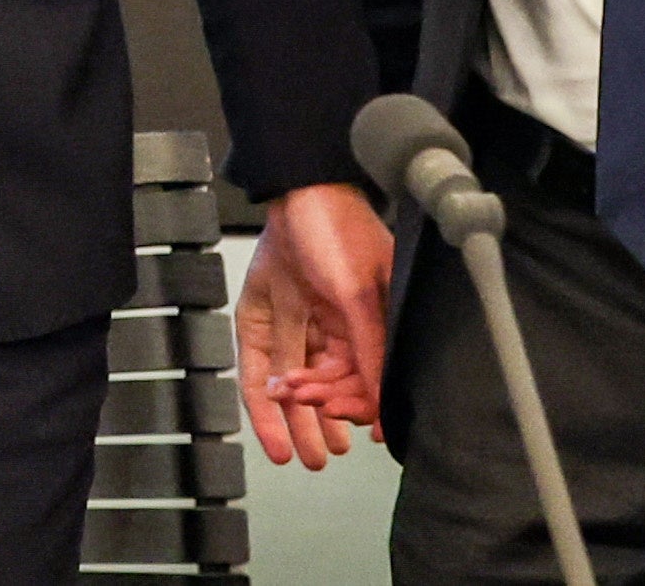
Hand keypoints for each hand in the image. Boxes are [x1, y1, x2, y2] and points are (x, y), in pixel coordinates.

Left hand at [238, 182, 395, 464]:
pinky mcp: (260, 316)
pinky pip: (260, 364)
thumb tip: (384, 404)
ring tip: (298, 454)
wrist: (297, 191)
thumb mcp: (361, 297)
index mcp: (367, 326)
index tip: (350, 428)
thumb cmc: (341, 230)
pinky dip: (264, 399)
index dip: (357, 408)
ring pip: (295, 382)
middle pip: (328, 386)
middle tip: (319, 450)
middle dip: (324, 420)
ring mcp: (295, 322)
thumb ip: (371, 351)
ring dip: (296, 419)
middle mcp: (331, 328)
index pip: (364, 382)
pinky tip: (271, 426)